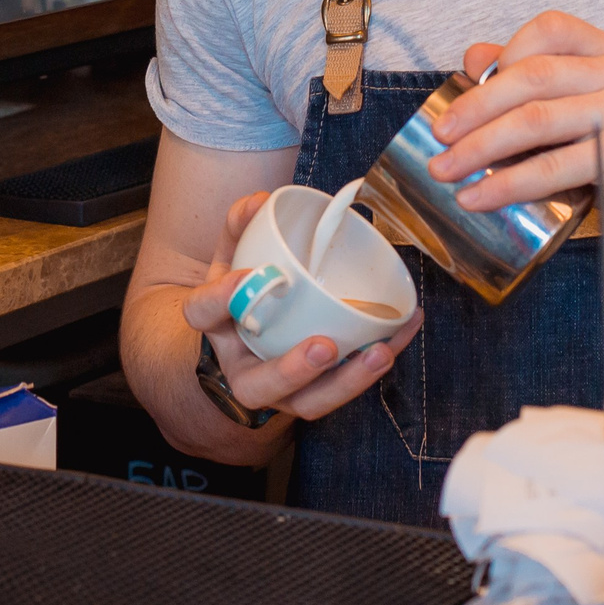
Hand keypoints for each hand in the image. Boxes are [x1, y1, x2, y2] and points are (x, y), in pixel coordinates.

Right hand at [181, 190, 421, 421]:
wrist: (243, 347)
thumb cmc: (244, 297)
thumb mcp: (233, 260)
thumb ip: (242, 229)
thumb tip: (261, 201)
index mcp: (217, 328)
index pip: (203, 315)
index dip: (219, 298)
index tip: (245, 276)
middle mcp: (243, 370)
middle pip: (259, 386)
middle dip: (293, 370)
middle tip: (324, 346)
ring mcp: (281, 392)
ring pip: (309, 403)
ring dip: (347, 382)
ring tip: (379, 352)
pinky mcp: (315, 396)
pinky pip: (346, 388)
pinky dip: (375, 366)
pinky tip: (400, 335)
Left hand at [428, 10, 603, 267]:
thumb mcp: (587, 110)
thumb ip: (537, 80)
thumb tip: (474, 57)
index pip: (549, 28)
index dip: (504, 54)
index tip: (469, 90)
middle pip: (531, 76)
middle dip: (474, 108)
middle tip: (439, 136)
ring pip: (534, 121)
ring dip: (479, 148)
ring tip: (446, 170)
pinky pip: (551, 167)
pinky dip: (506, 184)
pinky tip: (479, 198)